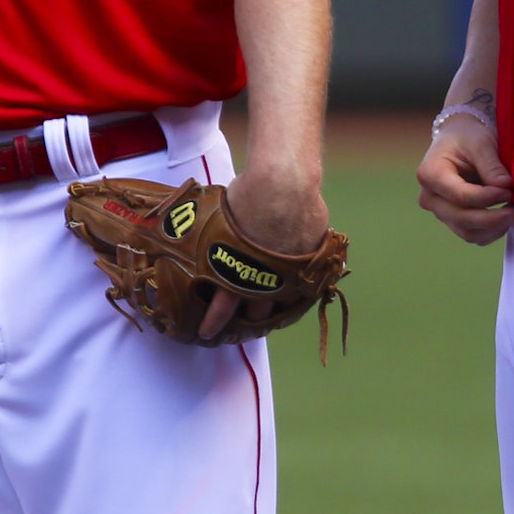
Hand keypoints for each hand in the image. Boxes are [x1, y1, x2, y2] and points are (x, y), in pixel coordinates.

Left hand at [200, 161, 328, 339]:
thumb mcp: (218, 218)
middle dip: (249, 319)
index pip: (223, 308)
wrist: (283, 180)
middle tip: (244, 323)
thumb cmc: (246, 193)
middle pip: (257, 311)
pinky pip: (307, 284)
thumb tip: (199, 242)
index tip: (207, 333)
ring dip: (277, 309)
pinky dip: (300, 290)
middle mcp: (264, 277)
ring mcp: (292, 270)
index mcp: (234, 271)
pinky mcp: (315, 258)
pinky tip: (295, 294)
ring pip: (285, 303)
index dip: (214, 322)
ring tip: (272, 313)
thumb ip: (215, 242)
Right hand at [416, 116, 512, 244]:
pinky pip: (472, 235)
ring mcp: (440, 211)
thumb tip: (506, 187)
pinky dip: (491, 232)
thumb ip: (492, 166)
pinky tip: (506, 218)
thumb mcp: (480, 143)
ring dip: (494, 228)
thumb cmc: (467, 137)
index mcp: (430, 174)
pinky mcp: (452, 220)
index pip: (460, 196)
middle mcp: (430, 197)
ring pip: (467, 232)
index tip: (509, 190)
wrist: (459, 139)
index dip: (488, 198)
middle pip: (461, 219)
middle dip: (493, 219)